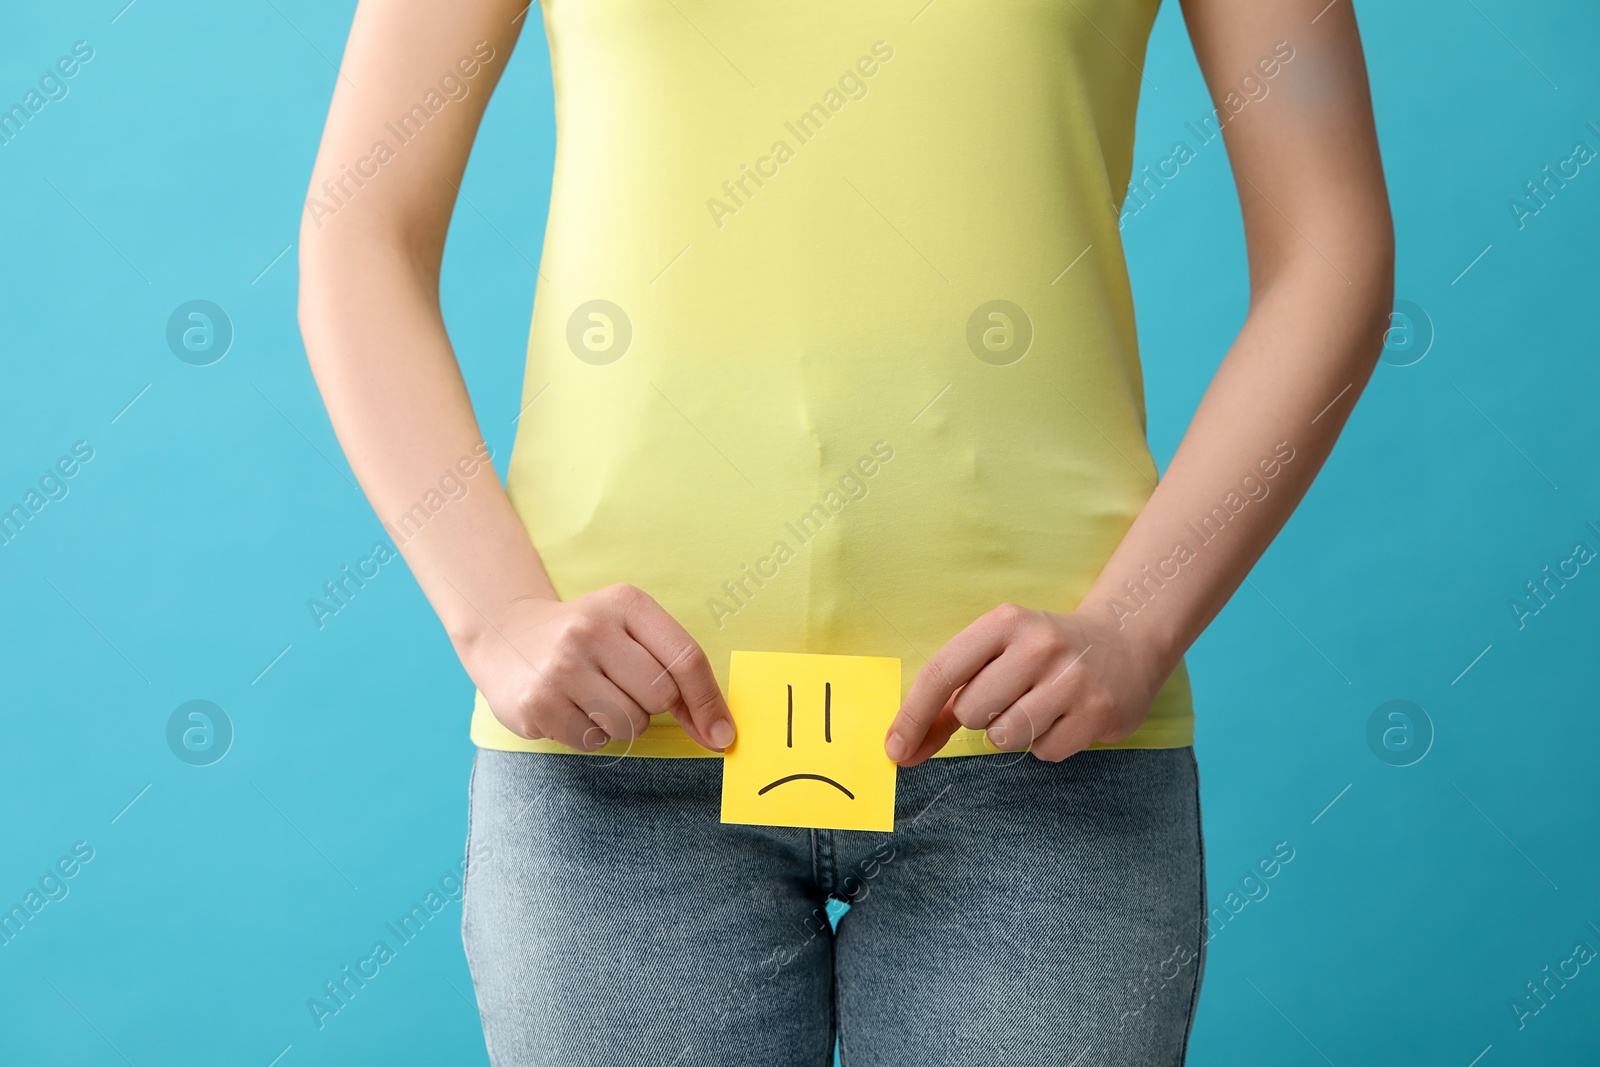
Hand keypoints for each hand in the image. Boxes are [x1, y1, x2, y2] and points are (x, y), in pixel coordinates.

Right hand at [461, 583, 735, 752]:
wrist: (505, 635)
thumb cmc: (586, 640)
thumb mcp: (630, 633)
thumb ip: (677, 674)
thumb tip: (718, 733)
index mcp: (625, 603)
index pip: (686, 658)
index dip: (709, 702)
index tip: (722, 735)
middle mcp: (590, 628)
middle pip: (661, 696)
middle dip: (651, 705)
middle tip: (620, 688)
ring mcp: (560, 666)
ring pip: (629, 724)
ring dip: (620, 722)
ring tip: (591, 696)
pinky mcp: (536, 702)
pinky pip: (593, 741)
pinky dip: (590, 734)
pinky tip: (570, 708)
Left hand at [883, 603, 1164, 765]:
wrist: (1124, 640)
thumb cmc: (1042, 652)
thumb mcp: (998, 649)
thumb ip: (951, 692)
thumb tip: (904, 745)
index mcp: (1004, 622)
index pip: (943, 672)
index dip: (912, 715)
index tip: (895, 750)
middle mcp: (1039, 645)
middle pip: (972, 712)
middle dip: (980, 716)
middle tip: (1010, 696)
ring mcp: (1072, 679)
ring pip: (1005, 737)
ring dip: (1011, 733)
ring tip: (1038, 706)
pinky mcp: (1098, 712)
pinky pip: (1044, 753)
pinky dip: (1047, 743)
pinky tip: (1065, 716)